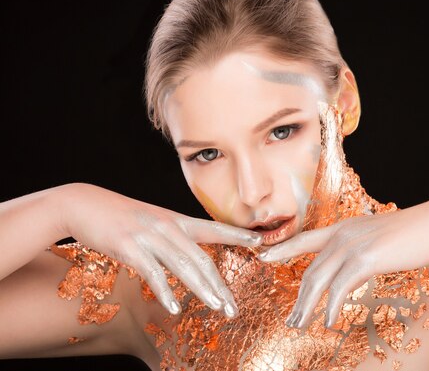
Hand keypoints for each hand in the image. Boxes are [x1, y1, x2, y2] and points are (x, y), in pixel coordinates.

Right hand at [58, 183, 261, 316]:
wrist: (84, 204)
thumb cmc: (120, 216)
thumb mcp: (153, 220)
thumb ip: (173, 236)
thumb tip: (189, 256)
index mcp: (176, 220)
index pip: (214, 228)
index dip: (238, 235)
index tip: (261, 241)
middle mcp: (168, 227)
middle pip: (203, 258)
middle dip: (221, 284)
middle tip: (234, 307)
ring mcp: (150, 236)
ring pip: (183, 266)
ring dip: (202, 290)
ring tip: (217, 308)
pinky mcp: (129, 246)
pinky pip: (152, 272)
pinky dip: (165, 290)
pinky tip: (174, 307)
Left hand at [258, 205, 428, 328]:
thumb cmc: (415, 233)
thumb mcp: (379, 238)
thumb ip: (361, 252)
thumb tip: (351, 273)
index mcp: (344, 228)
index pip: (305, 239)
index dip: (283, 249)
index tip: (264, 257)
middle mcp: (342, 234)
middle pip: (311, 270)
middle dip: (298, 298)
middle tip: (291, 319)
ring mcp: (352, 245)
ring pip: (319, 281)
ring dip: (307, 307)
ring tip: (301, 325)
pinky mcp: (365, 258)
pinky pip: (340, 288)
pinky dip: (330, 307)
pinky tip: (328, 321)